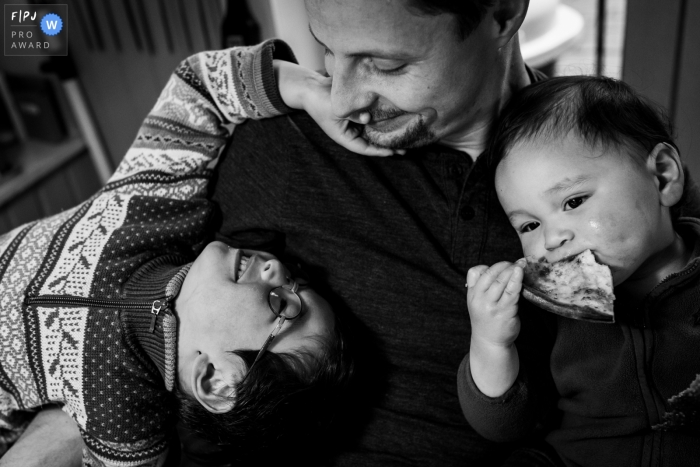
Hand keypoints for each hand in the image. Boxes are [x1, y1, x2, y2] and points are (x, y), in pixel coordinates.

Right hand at [274, 60, 404, 156]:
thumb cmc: (320, 100)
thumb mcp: (336, 110)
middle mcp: (351, 131)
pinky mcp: (358, 111)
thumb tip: (368, 117)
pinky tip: (395, 118)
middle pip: (372, 141)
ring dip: (387, 131)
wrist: (311, 86)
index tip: (393, 152)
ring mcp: (355, 121)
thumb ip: (353, 115)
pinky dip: (382, 119)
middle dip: (387, 144)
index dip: (378, 151)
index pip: (364, 148)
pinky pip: (372, 117)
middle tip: (405, 148)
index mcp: (344, 136)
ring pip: (374, 130)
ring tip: (404, 134)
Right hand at [466, 260, 525, 396]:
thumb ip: (481, 285)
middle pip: (490, 274)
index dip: (489, 266)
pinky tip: (521, 273)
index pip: (475, 272)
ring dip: (512, 270)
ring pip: (501, 281)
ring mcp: (491, 306)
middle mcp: (479, 299)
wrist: (490, 342)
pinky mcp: (505, 312)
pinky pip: (512, 292)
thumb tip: (500, 267)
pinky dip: (517, 280)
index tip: (502, 265)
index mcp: (471, 294)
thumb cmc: (487, 318)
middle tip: (516, 262)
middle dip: (504, 265)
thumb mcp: (476, 301)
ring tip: (521, 264)